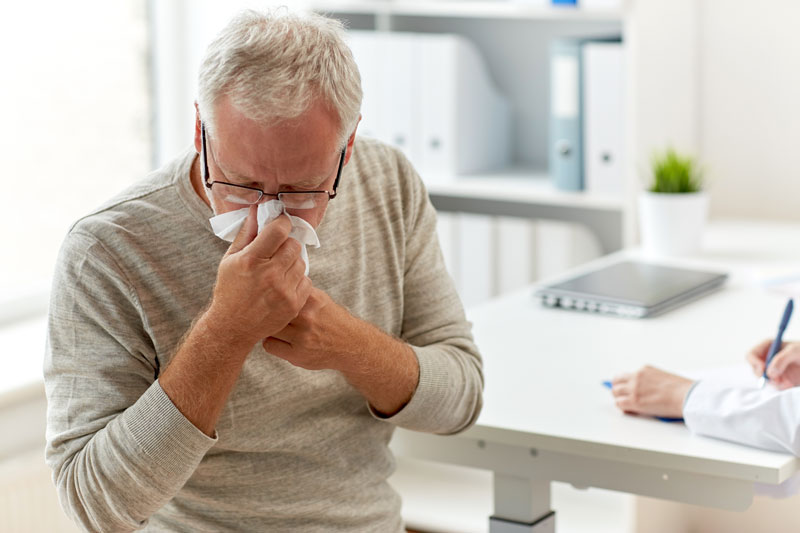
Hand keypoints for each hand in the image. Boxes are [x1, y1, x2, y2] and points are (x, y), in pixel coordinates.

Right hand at [205, 206, 311, 347]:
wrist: (233, 327)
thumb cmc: (229, 290)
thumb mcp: (230, 260)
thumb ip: (246, 234)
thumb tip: (258, 210)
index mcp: (251, 260)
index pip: (279, 230)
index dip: (282, 223)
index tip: (280, 225)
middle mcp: (269, 274)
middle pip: (293, 245)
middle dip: (286, 245)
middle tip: (277, 252)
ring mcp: (283, 291)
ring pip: (301, 262)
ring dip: (292, 262)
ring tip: (278, 270)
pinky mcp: (293, 304)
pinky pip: (306, 281)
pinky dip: (297, 280)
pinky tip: (284, 285)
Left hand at [262, 287, 359, 370]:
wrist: (351, 345)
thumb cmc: (333, 320)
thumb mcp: (321, 299)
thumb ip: (300, 292)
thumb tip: (276, 283)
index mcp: (312, 299)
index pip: (280, 290)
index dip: (271, 294)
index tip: (268, 296)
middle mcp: (307, 317)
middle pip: (271, 309)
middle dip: (268, 311)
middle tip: (267, 314)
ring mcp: (302, 337)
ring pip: (269, 328)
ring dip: (269, 328)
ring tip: (276, 327)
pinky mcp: (298, 354)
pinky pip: (269, 345)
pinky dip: (271, 342)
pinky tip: (280, 340)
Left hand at [611, 366, 693, 418]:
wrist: (687, 396)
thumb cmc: (681, 390)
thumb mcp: (663, 377)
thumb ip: (650, 381)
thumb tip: (643, 391)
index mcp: (644, 370)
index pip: (626, 375)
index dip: (624, 383)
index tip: (624, 388)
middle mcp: (637, 376)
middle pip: (617, 382)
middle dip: (618, 389)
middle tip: (621, 396)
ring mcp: (634, 388)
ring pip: (616, 392)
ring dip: (619, 398)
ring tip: (625, 404)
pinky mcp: (635, 401)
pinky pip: (620, 404)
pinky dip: (622, 407)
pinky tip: (629, 410)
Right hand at [746, 338, 799, 389]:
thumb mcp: (795, 351)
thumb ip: (781, 359)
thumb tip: (769, 372)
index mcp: (768, 347)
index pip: (751, 355)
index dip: (754, 363)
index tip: (762, 369)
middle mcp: (768, 359)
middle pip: (755, 369)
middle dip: (764, 376)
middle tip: (775, 379)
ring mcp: (774, 370)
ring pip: (764, 380)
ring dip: (774, 383)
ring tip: (786, 382)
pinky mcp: (781, 380)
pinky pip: (775, 387)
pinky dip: (781, 387)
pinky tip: (789, 384)